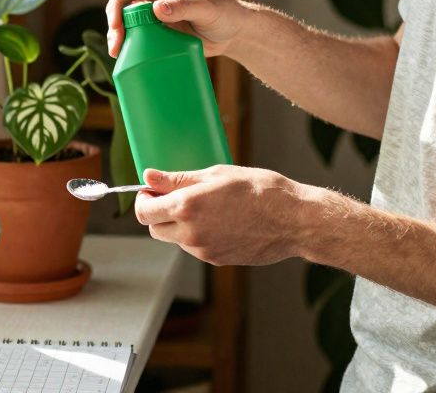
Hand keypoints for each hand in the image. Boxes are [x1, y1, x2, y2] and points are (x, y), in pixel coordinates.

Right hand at [104, 0, 247, 57]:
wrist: (234, 32)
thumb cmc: (225, 13)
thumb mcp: (207, 8)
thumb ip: (184, 6)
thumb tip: (157, 8)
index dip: (116, 5)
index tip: (116, 27)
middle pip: (123, 7)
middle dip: (115, 26)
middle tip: (116, 48)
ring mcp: (156, 16)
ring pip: (127, 24)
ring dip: (120, 38)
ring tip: (118, 55)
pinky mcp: (159, 32)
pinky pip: (139, 38)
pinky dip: (131, 47)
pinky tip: (129, 59)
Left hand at [134, 165, 307, 265]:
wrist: (292, 220)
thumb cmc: (258, 190)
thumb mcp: (216, 174)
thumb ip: (178, 179)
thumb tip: (148, 177)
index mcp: (186, 207)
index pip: (143, 212)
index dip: (143, 199)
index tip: (151, 191)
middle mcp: (190, 233)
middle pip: (154, 228)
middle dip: (158, 213)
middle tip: (177, 196)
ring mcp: (202, 250)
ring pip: (175, 239)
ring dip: (179, 224)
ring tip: (208, 207)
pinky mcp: (216, 260)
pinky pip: (195, 247)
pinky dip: (198, 234)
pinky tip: (222, 221)